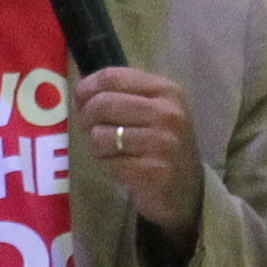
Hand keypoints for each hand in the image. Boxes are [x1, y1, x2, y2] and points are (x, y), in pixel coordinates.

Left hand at [75, 65, 201, 240]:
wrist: (186, 190)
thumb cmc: (162, 145)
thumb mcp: (153, 110)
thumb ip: (123, 94)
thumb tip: (81, 88)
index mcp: (166, 91)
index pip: (112, 77)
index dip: (87, 87)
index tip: (80, 100)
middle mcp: (167, 113)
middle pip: (102, 104)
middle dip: (87, 119)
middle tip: (91, 130)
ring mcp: (162, 143)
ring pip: (100, 136)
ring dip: (98, 147)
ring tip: (112, 152)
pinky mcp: (152, 172)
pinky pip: (108, 163)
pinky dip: (107, 167)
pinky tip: (121, 168)